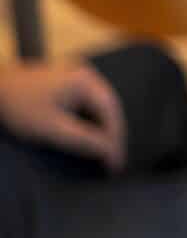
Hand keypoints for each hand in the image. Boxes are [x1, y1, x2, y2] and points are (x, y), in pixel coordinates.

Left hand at [0, 61, 125, 168]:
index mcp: (86, 80)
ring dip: (102, 126)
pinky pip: (87, 101)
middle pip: (108, 105)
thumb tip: (110, 152)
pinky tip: (88, 133)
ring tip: (103, 150)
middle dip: (112, 133)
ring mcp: (76, 75)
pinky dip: (90, 119)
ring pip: (98, 104)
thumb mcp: (50, 129)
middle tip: (113, 159)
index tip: (116, 164)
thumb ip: (83, 140)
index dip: (116, 138)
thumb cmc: (20, 109)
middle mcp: (86, 73)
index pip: (111, 110)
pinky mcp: (66, 80)